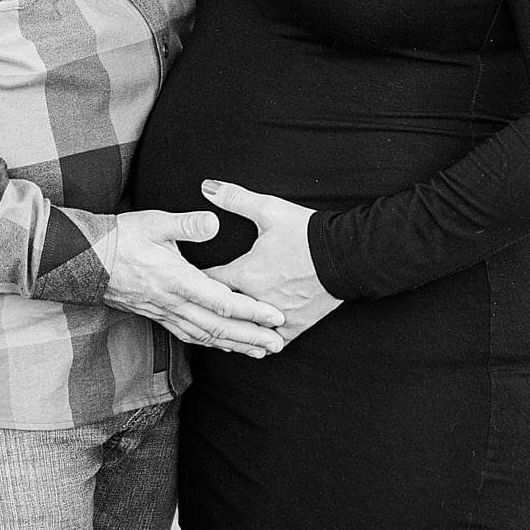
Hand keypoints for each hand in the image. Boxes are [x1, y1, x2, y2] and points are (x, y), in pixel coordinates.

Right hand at [96, 210, 285, 356]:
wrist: (85, 258)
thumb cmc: (121, 237)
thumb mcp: (155, 222)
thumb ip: (187, 224)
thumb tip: (215, 223)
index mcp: (177, 280)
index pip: (222, 302)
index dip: (252, 311)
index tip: (276, 316)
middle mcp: (172, 303)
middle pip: (219, 328)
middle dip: (251, 337)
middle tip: (278, 344)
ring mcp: (163, 312)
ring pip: (205, 336)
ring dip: (235, 345)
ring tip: (261, 351)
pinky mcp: (156, 315)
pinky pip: (188, 335)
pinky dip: (211, 343)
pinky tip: (224, 345)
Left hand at [200, 180, 341, 343]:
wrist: (347, 255)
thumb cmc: (307, 233)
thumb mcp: (268, 210)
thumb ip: (234, 198)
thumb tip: (207, 186)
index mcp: (245, 274)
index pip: (205, 281)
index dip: (191, 279)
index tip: (181, 279)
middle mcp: (257, 300)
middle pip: (221, 309)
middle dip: (207, 306)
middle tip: (192, 304)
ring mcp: (276, 316)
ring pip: (244, 330)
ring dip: (231, 326)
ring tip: (216, 325)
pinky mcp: (295, 325)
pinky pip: (271, 342)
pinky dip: (259, 341)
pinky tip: (250, 341)